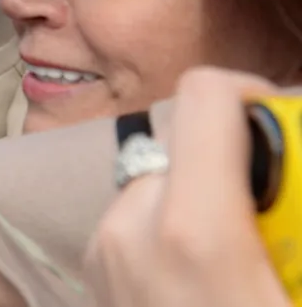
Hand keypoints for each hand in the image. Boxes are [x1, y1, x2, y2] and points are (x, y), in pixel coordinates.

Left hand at [85, 68, 287, 306]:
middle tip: (278, 202)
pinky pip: (135, 216)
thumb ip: (290, 205)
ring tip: (246, 243)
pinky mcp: (92, 272)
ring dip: (202, 190)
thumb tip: (288, 172)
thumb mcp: (295, 280)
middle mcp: (131, 226)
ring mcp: (103, 249)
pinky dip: (172, 223)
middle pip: (180, 137)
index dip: (251, 93)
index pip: (203, 95)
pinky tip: (207, 269)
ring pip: (157, 176)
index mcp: (191, 227)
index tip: (284, 127)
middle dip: (233, 154)